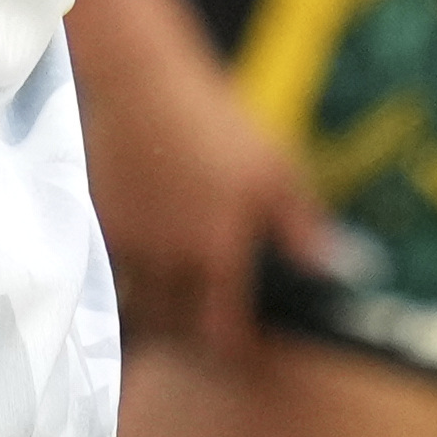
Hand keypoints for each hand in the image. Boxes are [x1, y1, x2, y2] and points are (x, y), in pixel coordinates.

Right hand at [81, 34, 349, 359]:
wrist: (144, 86)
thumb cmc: (219, 125)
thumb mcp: (277, 170)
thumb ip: (301, 228)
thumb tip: (335, 272)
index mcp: (219, 253)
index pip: (223, 328)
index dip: (236, 348)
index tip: (244, 350)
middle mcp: (171, 259)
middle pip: (177, 323)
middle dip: (194, 331)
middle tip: (207, 324)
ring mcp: (132, 242)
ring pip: (141, 298)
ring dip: (159, 306)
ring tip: (175, 299)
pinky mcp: (101, 221)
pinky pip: (114, 266)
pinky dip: (130, 272)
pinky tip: (145, 256)